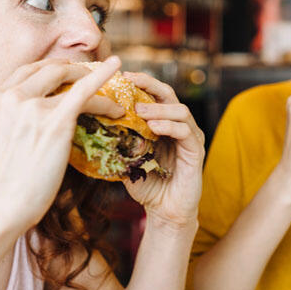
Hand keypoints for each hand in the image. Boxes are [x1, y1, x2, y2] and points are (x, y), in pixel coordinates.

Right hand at [0, 57, 124, 232]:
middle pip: (49, 69)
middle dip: (73, 70)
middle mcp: (11, 96)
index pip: (27, 71)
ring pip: (70, 80)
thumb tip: (37, 117)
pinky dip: (103, 78)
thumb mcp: (0, 137)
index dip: (51, 69)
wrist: (1, 206)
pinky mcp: (55, 122)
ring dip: (93, 79)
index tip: (67, 72)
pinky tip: (116, 67)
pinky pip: (85, 92)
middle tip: (90, 75)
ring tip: (111, 86)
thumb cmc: (3, 181)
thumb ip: (14, 118)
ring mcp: (32, 107)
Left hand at [120, 72, 204, 229]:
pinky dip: (169, 126)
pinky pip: (185, 132)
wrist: (165, 212)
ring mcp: (191, 137)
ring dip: (157, 108)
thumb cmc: (147, 186)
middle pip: (169, 94)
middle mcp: (179, 126)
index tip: (121, 76)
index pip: (154, 95)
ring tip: (137, 111)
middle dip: (149, 85)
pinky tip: (153, 127)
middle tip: (129, 82)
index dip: (140, 83)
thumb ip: (119, 143)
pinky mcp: (196, 151)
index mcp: (164, 124)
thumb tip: (94, 126)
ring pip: (179, 110)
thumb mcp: (128, 160)